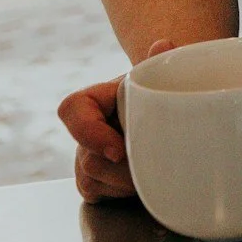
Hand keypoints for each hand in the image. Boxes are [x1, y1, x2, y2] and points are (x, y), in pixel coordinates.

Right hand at [60, 39, 171, 202]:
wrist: (169, 117)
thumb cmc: (163, 94)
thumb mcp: (162, 77)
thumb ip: (163, 62)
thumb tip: (163, 46)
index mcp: (98, 100)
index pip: (72, 109)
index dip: (88, 132)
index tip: (118, 149)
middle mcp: (88, 130)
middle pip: (88, 158)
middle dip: (123, 170)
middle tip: (158, 167)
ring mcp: (88, 157)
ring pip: (92, 180)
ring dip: (127, 183)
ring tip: (159, 171)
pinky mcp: (95, 181)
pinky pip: (99, 195)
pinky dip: (124, 194)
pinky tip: (148, 183)